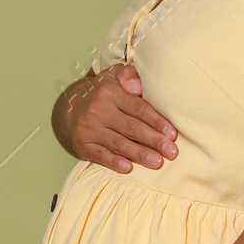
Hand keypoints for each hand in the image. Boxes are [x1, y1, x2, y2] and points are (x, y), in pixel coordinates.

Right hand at [58, 63, 178, 173]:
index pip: (138, 108)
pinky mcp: (82, 144)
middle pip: (131, 127)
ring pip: (118, 143)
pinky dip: (114, 162)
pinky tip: (128, 168)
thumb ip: (130, 76)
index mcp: (110, 92)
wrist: (71, 107)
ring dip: (139, 154)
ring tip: (157, 162)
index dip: (157, 121)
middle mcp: (98, 110)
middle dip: (153, 140)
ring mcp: (89, 128)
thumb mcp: (115, 76)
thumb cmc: (103, 93)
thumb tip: (138, 86)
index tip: (173, 134)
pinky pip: (100, 155)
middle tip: (171, 152)